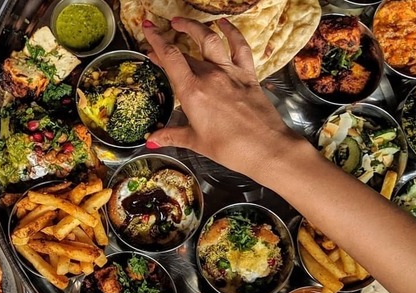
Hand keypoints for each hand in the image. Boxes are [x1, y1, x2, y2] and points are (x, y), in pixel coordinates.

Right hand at [142, 18, 305, 177]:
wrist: (266, 148)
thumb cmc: (230, 148)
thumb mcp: (196, 142)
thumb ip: (172, 135)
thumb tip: (153, 139)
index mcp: (192, 92)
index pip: (169, 57)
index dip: (156, 40)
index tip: (148, 28)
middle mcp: (210, 76)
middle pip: (184, 51)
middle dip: (168, 41)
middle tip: (158, 35)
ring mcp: (230, 72)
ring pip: (209, 40)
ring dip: (194, 27)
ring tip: (182, 21)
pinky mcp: (248, 75)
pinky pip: (240, 47)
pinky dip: (232, 32)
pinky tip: (224, 22)